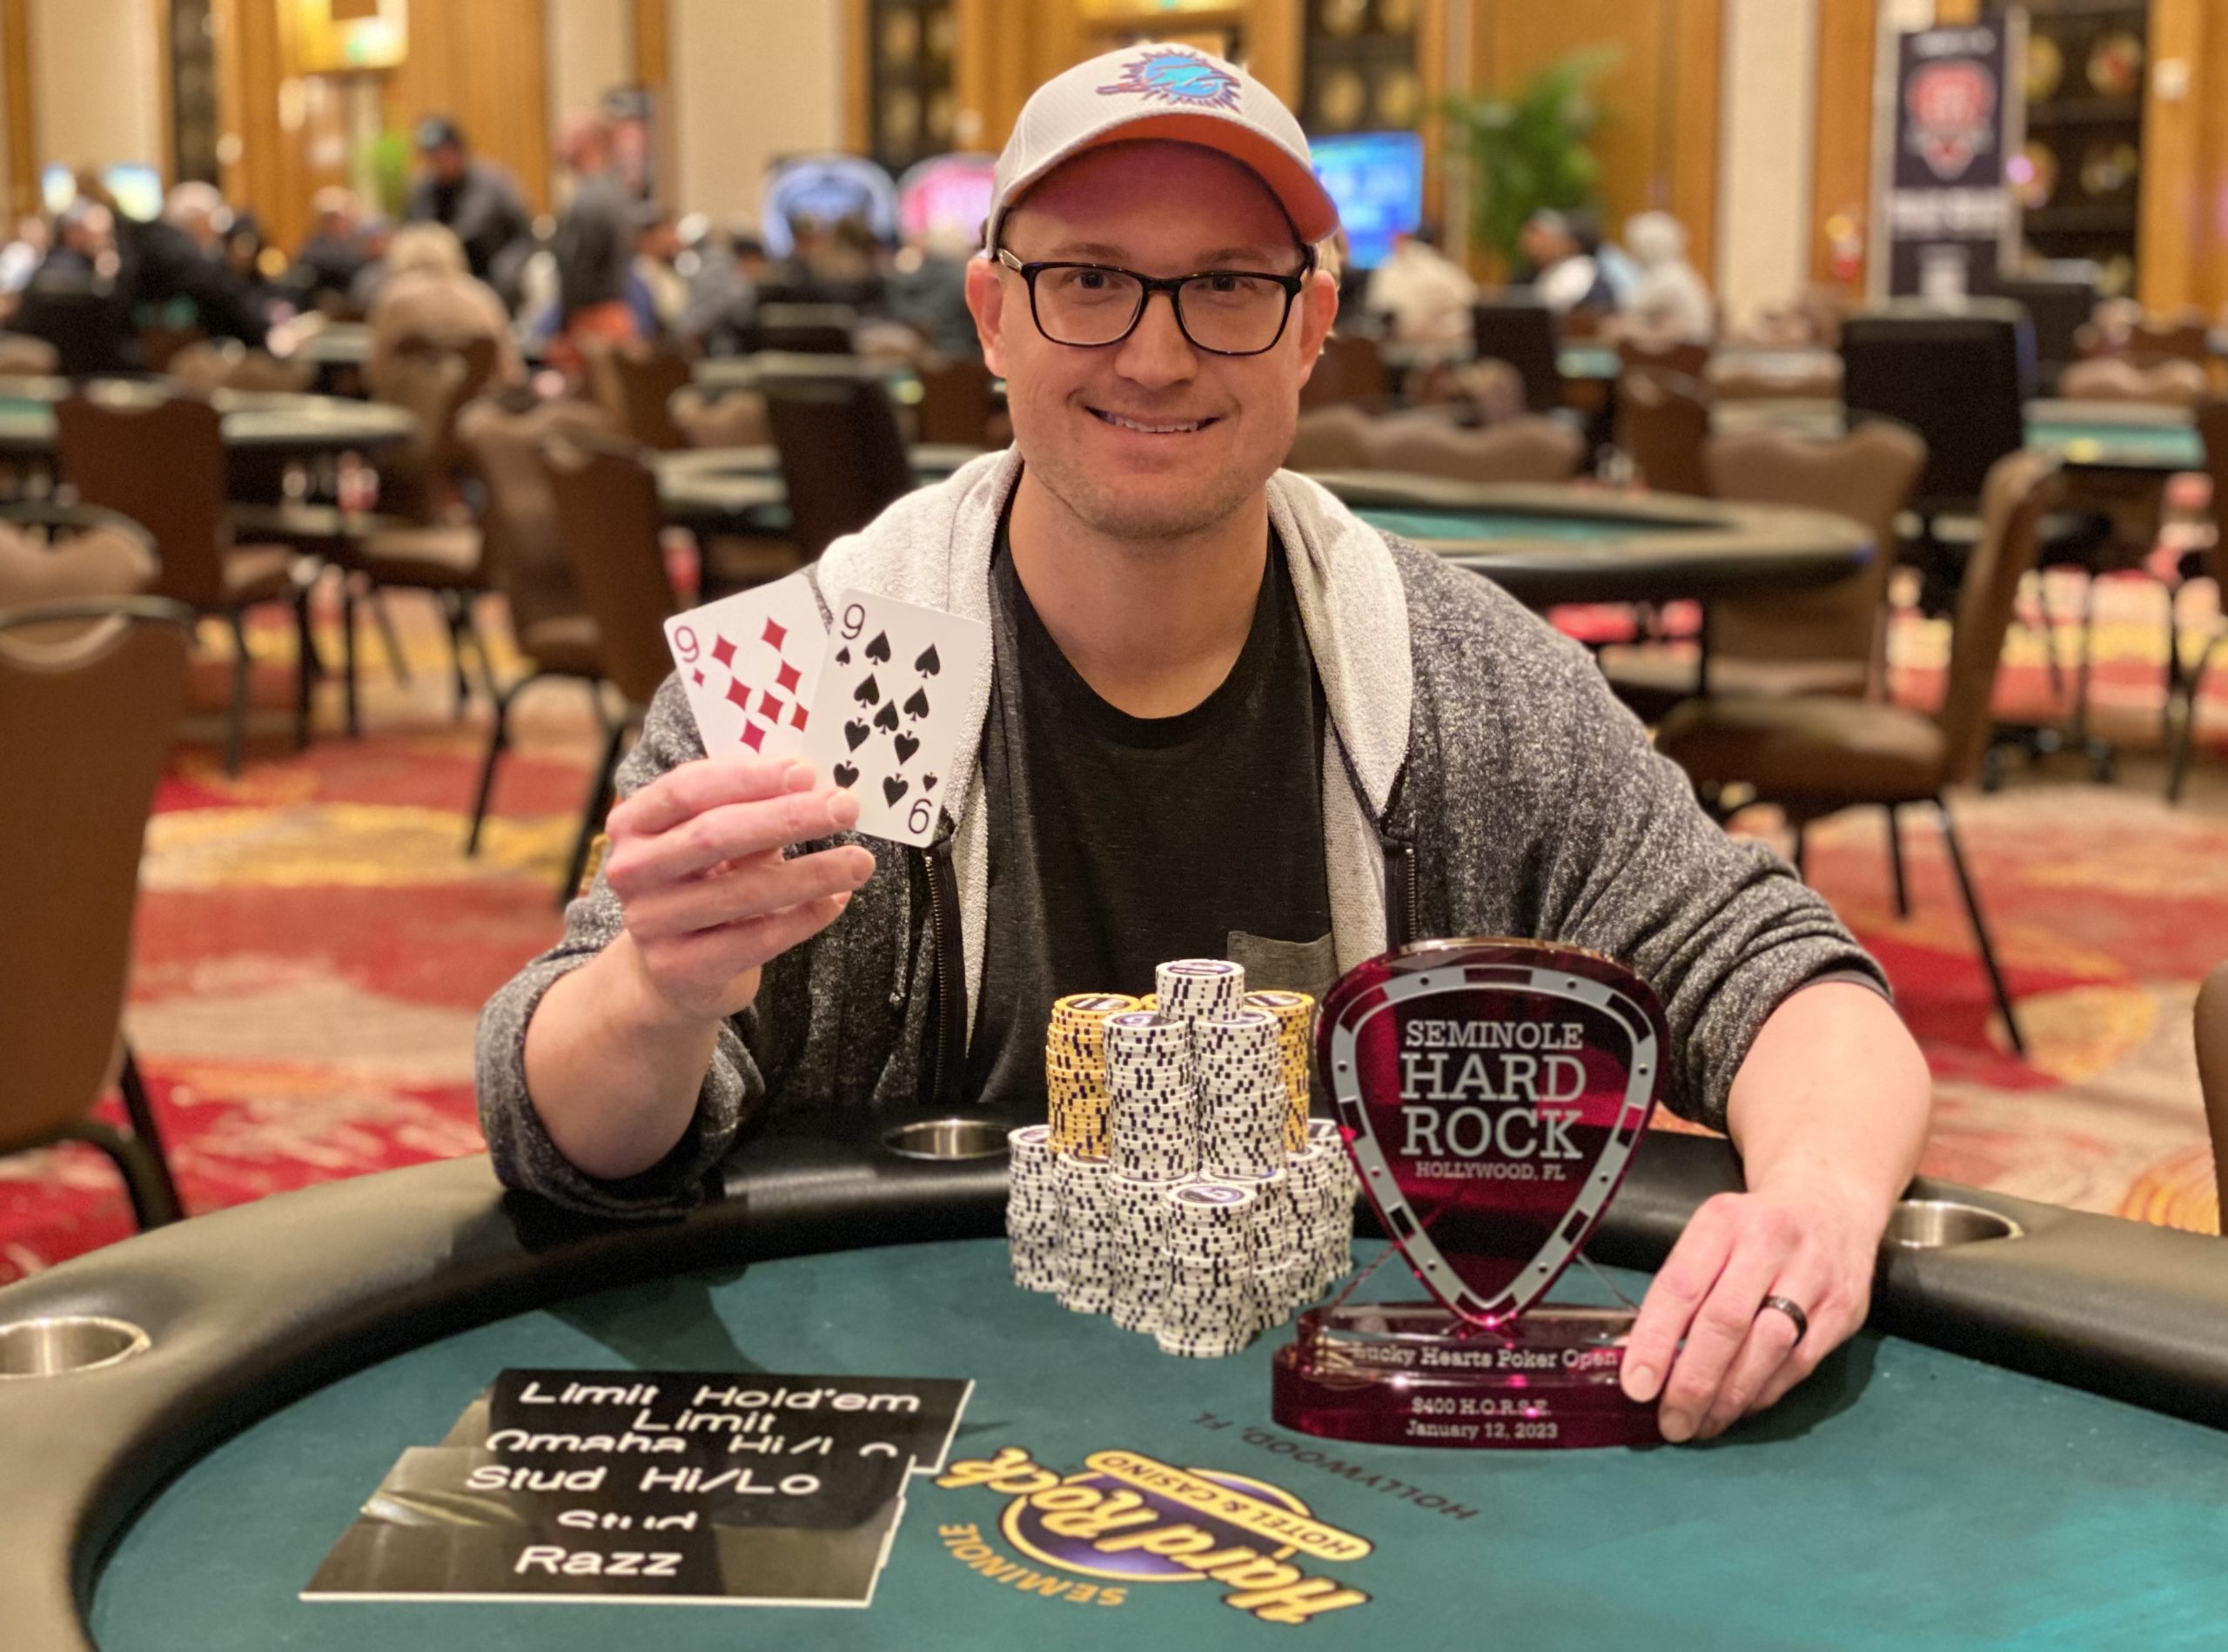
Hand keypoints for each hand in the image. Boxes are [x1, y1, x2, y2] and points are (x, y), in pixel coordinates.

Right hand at [600, 756, 876, 1024]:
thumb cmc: (702, 885)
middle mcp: (632, 871)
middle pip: (715, 835)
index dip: (748, 777)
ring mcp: (651, 923)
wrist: (670, 971)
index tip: (807, 771)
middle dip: (788, 817)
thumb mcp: (712, 843)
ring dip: (811, 873)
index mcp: (634, 823)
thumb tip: (816, 786)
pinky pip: (757, 939)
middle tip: (846, 808)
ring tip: (860, 862)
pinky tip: (837, 899)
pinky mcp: (681, 968)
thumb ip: (749, 811)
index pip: (687, 788)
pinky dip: (805, 917)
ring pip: (743, 891)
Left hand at [1619, 1179, 1884, 1441]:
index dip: (1656, 1340)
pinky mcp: (1843, 1309)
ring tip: (1702, 1424)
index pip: (1681, 1286)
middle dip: (1693, 1382)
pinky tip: (1739, 1407)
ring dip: (1730, 1397)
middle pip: (1726, 1323)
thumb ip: (1679, 1291)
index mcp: (1723, 1221)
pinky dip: (1764, 1392)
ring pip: (1767, 1349)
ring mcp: (1813, 1277)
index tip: (1637, 1386)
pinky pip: (1799, 1364)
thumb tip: (1639, 1356)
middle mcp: (1770, 1244)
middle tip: (1672, 1422)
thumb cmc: (1754, 1229)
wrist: (1831, 1204)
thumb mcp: (1711, 1235)